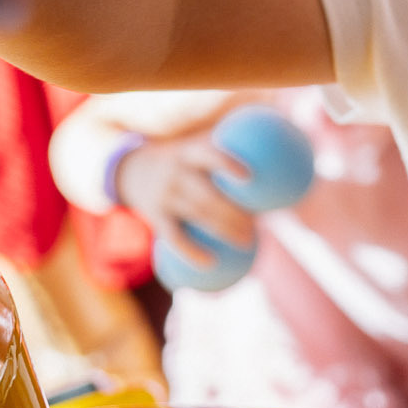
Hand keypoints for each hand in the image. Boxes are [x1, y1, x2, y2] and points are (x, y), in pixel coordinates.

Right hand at [116, 135, 256, 272]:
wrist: (133, 168)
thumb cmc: (180, 157)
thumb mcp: (196, 144)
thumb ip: (228, 144)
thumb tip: (275, 144)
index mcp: (188, 152)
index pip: (208, 155)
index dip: (227, 165)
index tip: (250, 177)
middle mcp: (175, 173)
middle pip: (206, 195)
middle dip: (233, 212)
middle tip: (256, 225)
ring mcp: (165, 195)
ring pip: (197, 216)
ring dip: (224, 231)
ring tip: (248, 243)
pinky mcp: (155, 216)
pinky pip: (175, 238)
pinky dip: (191, 252)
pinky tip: (212, 264)